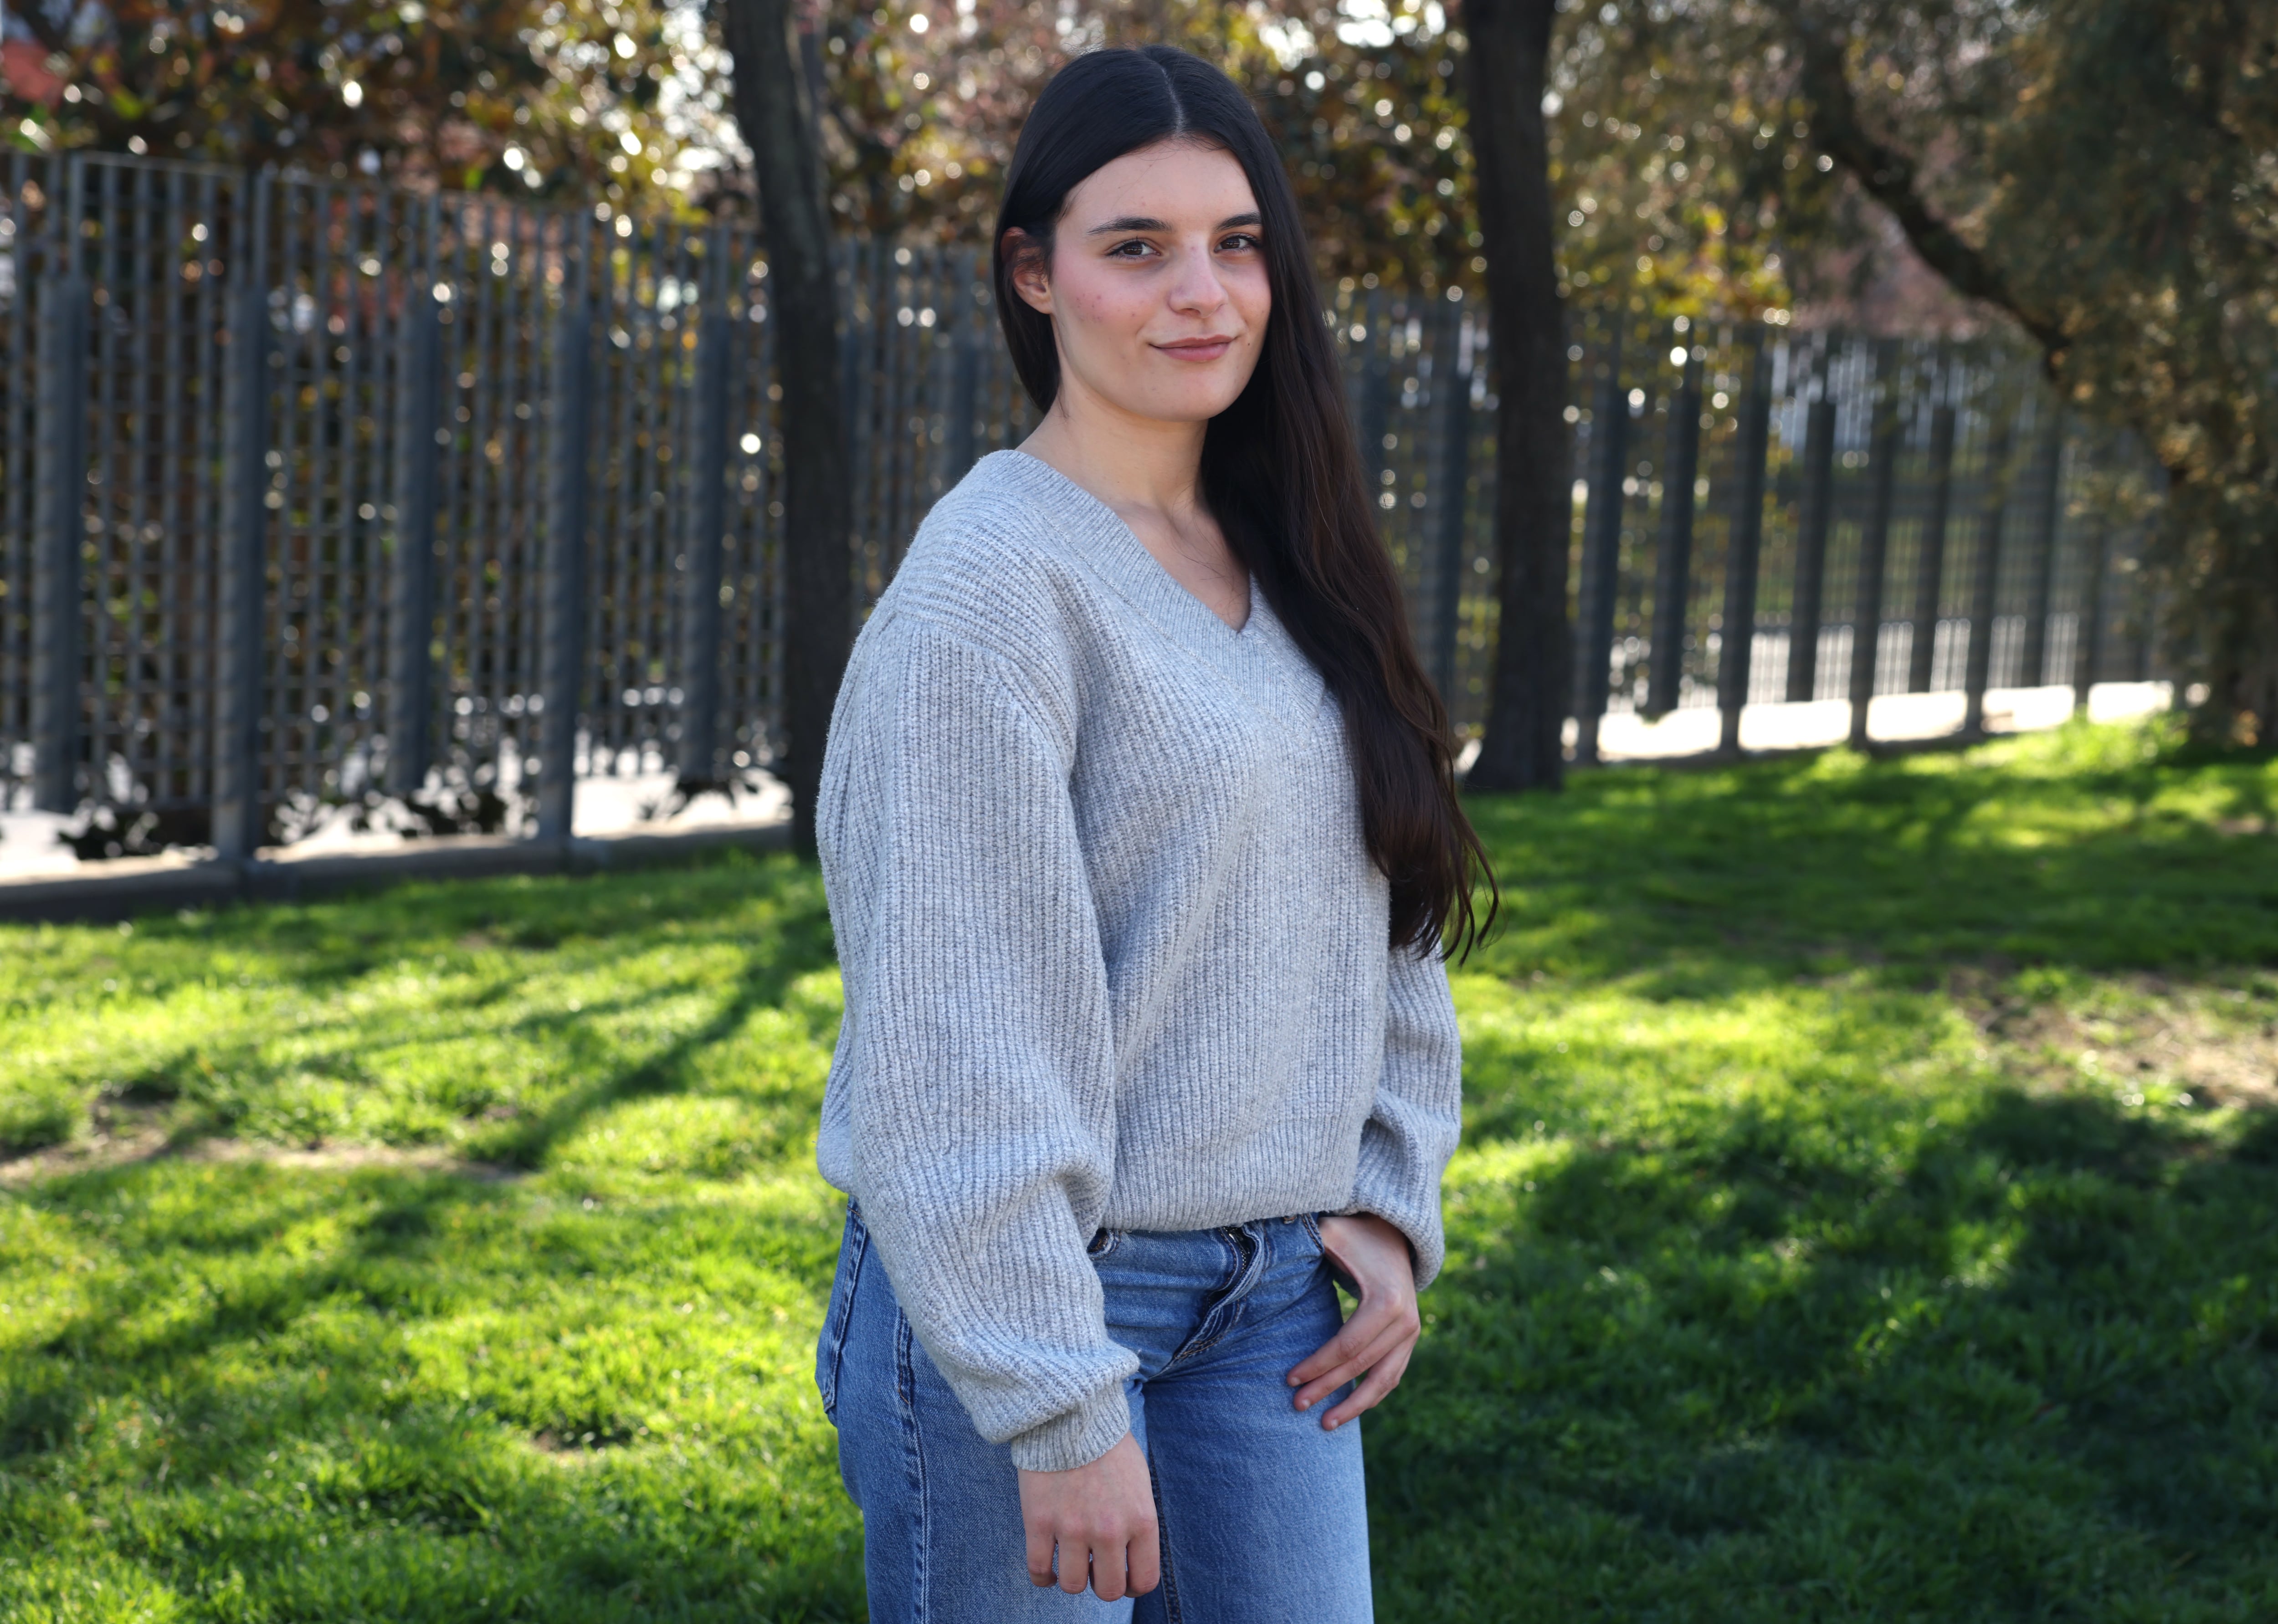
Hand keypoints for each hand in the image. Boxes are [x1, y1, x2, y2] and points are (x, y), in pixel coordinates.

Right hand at [1017, 1431, 1160, 1600]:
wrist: (1071, 1413)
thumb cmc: (1108, 1447)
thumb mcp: (1139, 1484)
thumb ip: (1137, 1522)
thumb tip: (1131, 1558)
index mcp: (1141, 1520)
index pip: (1144, 1580)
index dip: (1132, 1585)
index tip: (1122, 1576)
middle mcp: (1110, 1530)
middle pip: (1109, 1590)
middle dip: (1102, 1583)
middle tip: (1094, 1567)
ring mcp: (1072, 1528)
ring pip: (1073, 1585)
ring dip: (1072, 1579)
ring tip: (1070, 1563)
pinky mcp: (1039, 1521)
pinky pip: (1039, 1571)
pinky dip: (1043, 1577)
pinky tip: (1047, 1569)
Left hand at [1287, 1213, 1420, 1430]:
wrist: (1393, 1233)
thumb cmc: (1354, 1235)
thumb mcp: (1331, 1234)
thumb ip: (1304, 1241)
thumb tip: (1266, 1248)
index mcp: (1387, 1301)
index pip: (1347, 1346)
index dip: (1317, 1365)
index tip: (1289, 1378)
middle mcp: (1406, 1322)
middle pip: (1361, 1367)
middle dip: (1328, 1389)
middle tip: (1297, 1405)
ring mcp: (1412, 1333)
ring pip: (1383, 1381)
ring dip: (1354, 1406)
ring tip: (1325, 1424)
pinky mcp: (1410, 1340)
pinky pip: (1392, 1376)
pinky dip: (1371, 1396)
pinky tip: (1347, 1409)